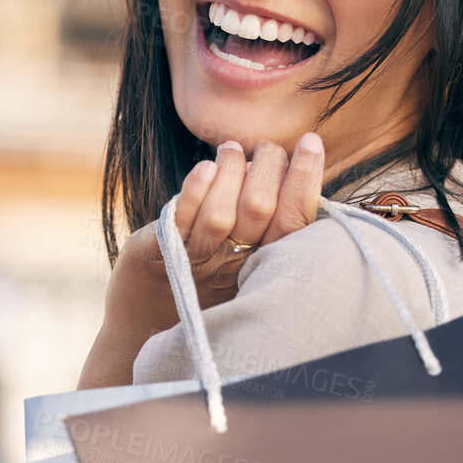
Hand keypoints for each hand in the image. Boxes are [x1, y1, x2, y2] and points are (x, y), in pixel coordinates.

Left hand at [77, 132, 324, 389]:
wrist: (150, 320)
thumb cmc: (209, 277)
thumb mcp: (248, 251)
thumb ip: (272, 215)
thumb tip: (293, 165)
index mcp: (266, 263)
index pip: (296, 219)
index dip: (305, 179)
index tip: (312, 142)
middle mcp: (236, 265)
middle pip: (260, 208)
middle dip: (268, 166)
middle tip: (267, 148)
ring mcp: (198, 260)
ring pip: (221, 213)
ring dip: (231, 170)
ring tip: (232, 149)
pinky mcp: (164, 254)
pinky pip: (181, 221)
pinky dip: (195, 192)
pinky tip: (206, 168)